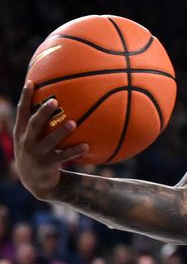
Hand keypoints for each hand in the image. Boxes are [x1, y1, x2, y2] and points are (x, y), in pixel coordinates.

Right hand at [13, 80, 88, 199]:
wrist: (33, 180)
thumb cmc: (37, 152)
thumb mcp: (33, 137)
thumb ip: (42, 122)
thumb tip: (58, 101)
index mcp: (21, 132)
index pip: (22, 111)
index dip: (25, 97)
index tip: (30, 82)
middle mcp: (26, 142)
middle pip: (33, 124)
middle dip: (43, 112)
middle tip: (54, 100)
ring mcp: (35, 154)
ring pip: (48, 141)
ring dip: (61, 132)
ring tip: (74, 123)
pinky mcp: (46, 166)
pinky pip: (62, 157)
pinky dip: (74, 151)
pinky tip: (87, 146)